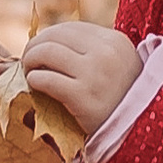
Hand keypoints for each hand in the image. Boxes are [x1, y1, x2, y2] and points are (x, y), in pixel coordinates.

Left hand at [21, 22, 142, 132]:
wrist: (134, 134)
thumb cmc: (121, 103)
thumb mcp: (118, 67)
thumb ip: (94, 52)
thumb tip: (52, 40)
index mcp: (116, 42)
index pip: (72, 28)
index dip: (51, 36)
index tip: (41, 49)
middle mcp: (107, 53)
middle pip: (56, 36)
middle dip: (36, 46)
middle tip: (28, 60)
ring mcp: (95, 73)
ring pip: (47, 52)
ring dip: (30, 60)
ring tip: (29, 72)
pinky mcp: (82, 96)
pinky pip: (46, 79)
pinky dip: (34, 80)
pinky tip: (34, 85)